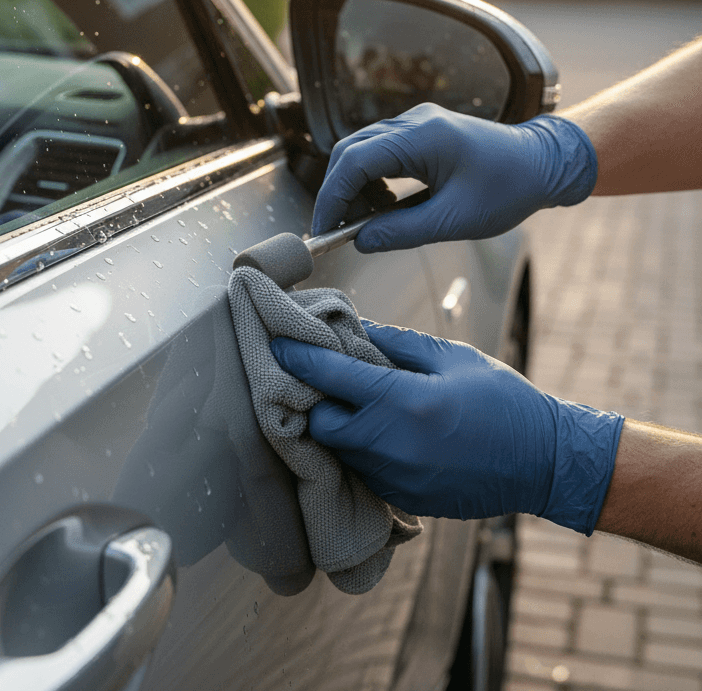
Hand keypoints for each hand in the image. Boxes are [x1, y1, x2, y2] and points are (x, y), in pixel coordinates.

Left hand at [270, 323, 622, 532]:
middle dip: (315, 401)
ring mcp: (397, 480)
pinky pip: (363, 473)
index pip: (331, 375)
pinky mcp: (405, 500)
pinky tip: (380, 433)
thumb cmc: (504, 401)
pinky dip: (362, 452)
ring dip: (338, 428)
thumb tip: (354, 327)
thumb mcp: (452, 358)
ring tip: (353, 405)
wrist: (549, 463)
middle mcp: (392, 446)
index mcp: (404, 402)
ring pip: (339, 452)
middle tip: (322, 380)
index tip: (277, 342)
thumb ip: (397, 343)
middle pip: (320, 423)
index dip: (298, 356)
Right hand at [313, 103, 596, 251]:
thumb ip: (402, 232)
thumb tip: (361, 241)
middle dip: (337, 192)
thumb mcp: (454, 220)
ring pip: (362, 150)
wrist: (545, 162)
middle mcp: (413, 122)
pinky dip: (371, 179)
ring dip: (354, 186)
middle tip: (337, 228)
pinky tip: (384, 204)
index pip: (354, 161)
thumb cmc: (509, 188)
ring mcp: (416, 123)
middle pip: (350, 151)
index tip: (325, 227)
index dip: (332, 196)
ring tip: (366, 221)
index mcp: (422, 137)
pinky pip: (380, 151)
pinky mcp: (420, 132)